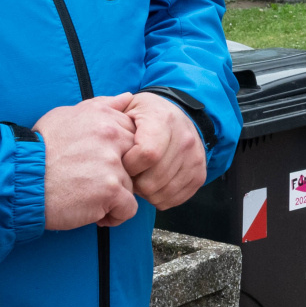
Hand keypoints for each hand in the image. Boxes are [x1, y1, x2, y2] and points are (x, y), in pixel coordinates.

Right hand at [35, 93, 139, 229]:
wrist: (20, 181)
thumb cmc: (40, 150)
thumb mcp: (65, 116)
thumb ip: (100, 106)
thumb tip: (127, 97)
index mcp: (102, 117)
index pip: (131, 135)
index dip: (118, 154)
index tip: (98, 162)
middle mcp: (111, 136)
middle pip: (135, 160)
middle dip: (120, 173)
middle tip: (93, 181)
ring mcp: (112, 163)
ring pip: (131, 185)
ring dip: (113, 195)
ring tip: (86, 196)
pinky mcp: (110, 190)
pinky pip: (128, 208)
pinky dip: (114, 215)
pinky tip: (94, 212)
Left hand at [121, 91, 208, 210]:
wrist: (179, 114)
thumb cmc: (146, 114)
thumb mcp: (128, 107)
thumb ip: (113, 116)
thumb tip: (105, 135)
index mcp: (164, 120)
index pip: (147, 154)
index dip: (129, 165)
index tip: (122, 161)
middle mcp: (185, 139)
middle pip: (153, 180)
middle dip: (134, 183)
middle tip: (128, 174)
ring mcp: (195, 159)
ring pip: (162, 193)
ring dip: (145, 192)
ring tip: (140, 178)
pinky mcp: (200, 175)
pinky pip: (174, 199)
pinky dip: (159, 197)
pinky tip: (152, 184)